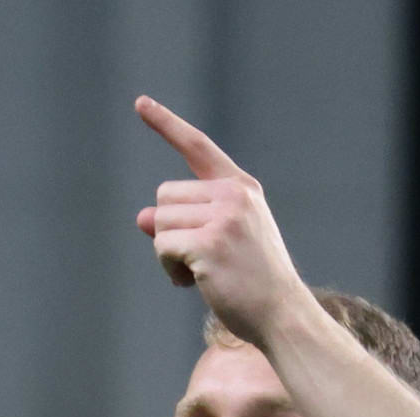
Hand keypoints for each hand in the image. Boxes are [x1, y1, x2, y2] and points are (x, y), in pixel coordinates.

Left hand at [133, 98, 307, 337]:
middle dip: (168, 230)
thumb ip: (183, 223)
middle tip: (196, 258)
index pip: (198, 146)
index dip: (166, 124)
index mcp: (240, 186)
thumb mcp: (217, 241)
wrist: (280, 311)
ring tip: (199, 271)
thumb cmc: (249, 279)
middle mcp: (234, 193)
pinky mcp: (210, 243)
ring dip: (167, 252)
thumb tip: (141, 216)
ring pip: (159, 221)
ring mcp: (224, 216)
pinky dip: (168, 269)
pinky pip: (162, 247)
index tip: (140, 102)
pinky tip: (193, 283)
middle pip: (164, 196)